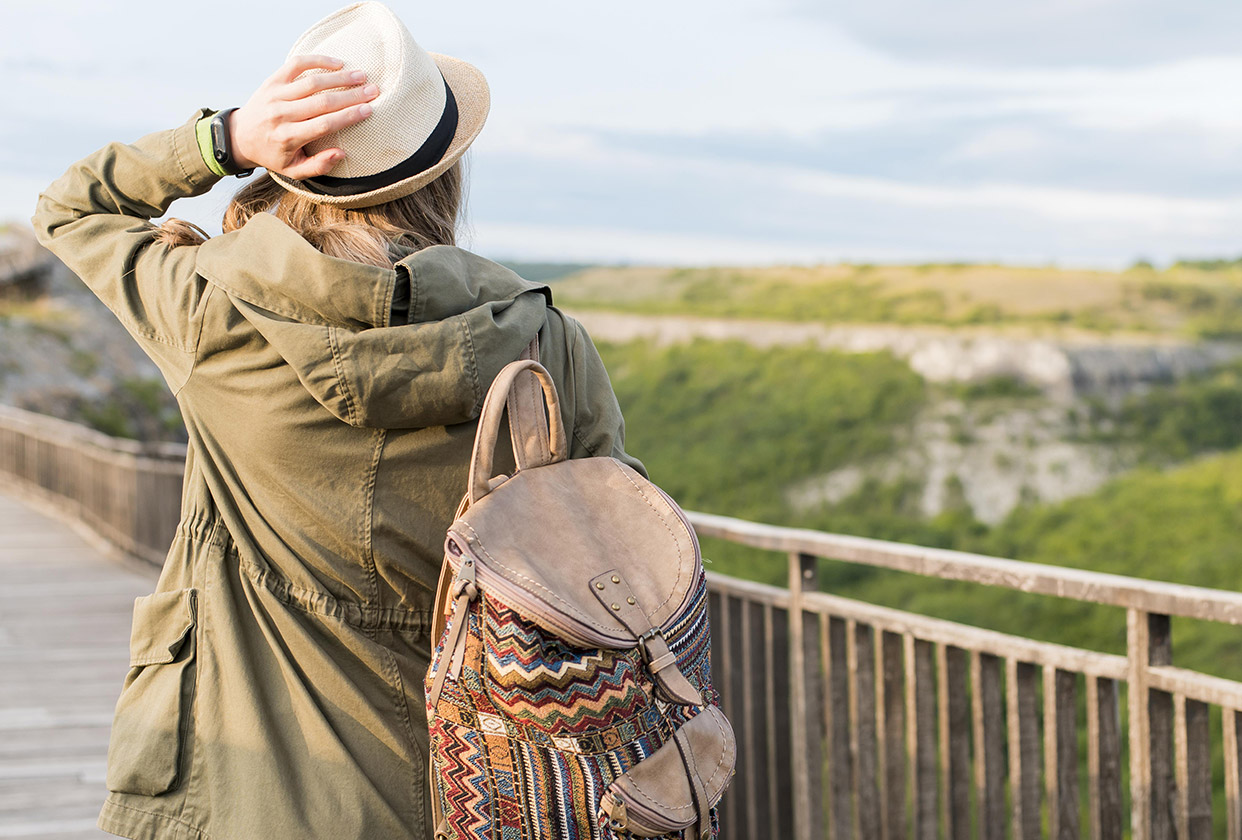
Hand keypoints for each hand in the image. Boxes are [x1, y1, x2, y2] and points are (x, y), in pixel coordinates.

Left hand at [229, 55, 378, 178]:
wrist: (240, 136)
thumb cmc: (273, 154)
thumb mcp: (293, 170)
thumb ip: (318, 166)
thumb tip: (341, 153)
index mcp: (287, 137)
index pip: (324, 124)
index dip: (348, 116)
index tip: (369, 110)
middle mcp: (280, 114)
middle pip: (322, 101)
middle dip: (351, 95)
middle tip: (373, 90)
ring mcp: (275, 94)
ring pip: (312, 82)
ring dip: (340, 77)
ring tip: (361, 75)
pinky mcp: (272, 80)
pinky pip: (296, 65)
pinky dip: (317, 61)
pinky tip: (337, 63)